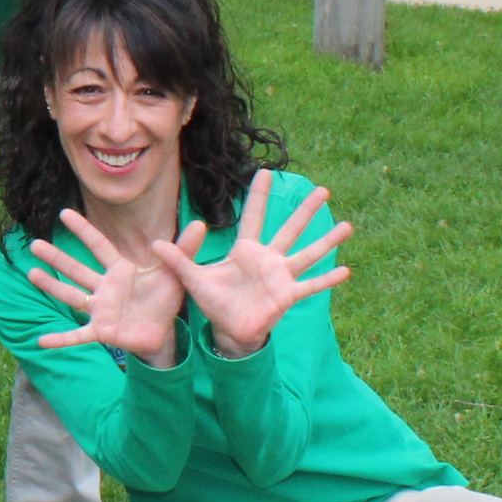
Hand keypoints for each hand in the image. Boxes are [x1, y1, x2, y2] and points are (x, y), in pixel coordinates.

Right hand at [25, 206, 187, 364]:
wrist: (164, 333)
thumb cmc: (164, 300)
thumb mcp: (175, 274)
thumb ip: (184, 249)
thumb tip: (201, 224)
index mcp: (120, 271)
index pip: (99, 245)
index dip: (83, 229)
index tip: (65, 212)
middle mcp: (105, 288)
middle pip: (76, 269)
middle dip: (56, 257)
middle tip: (34, 244)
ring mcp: (100, 309)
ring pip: (71, 295)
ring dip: (51, 286)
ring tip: (31, 273)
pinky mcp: (101, 331)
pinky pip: (78, 335)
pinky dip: (61, 339)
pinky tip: (41, 341)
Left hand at [149, 170, 350, 358]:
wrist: (227, 330)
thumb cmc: (214, 302)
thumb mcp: (193, 280)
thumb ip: (177, 261)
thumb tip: (152, 243)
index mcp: (245, 251)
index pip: (254, 217)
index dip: (258, 195)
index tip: (266, 171)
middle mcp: (268, 259)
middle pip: (289, 229)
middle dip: (305, 211)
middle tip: (323, 190)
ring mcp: (280, 277)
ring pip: (307, 254)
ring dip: (327, 241)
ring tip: (348, 225)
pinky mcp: (287, 296)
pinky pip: (310, 286)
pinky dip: (327, 279)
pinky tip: (346, 270)